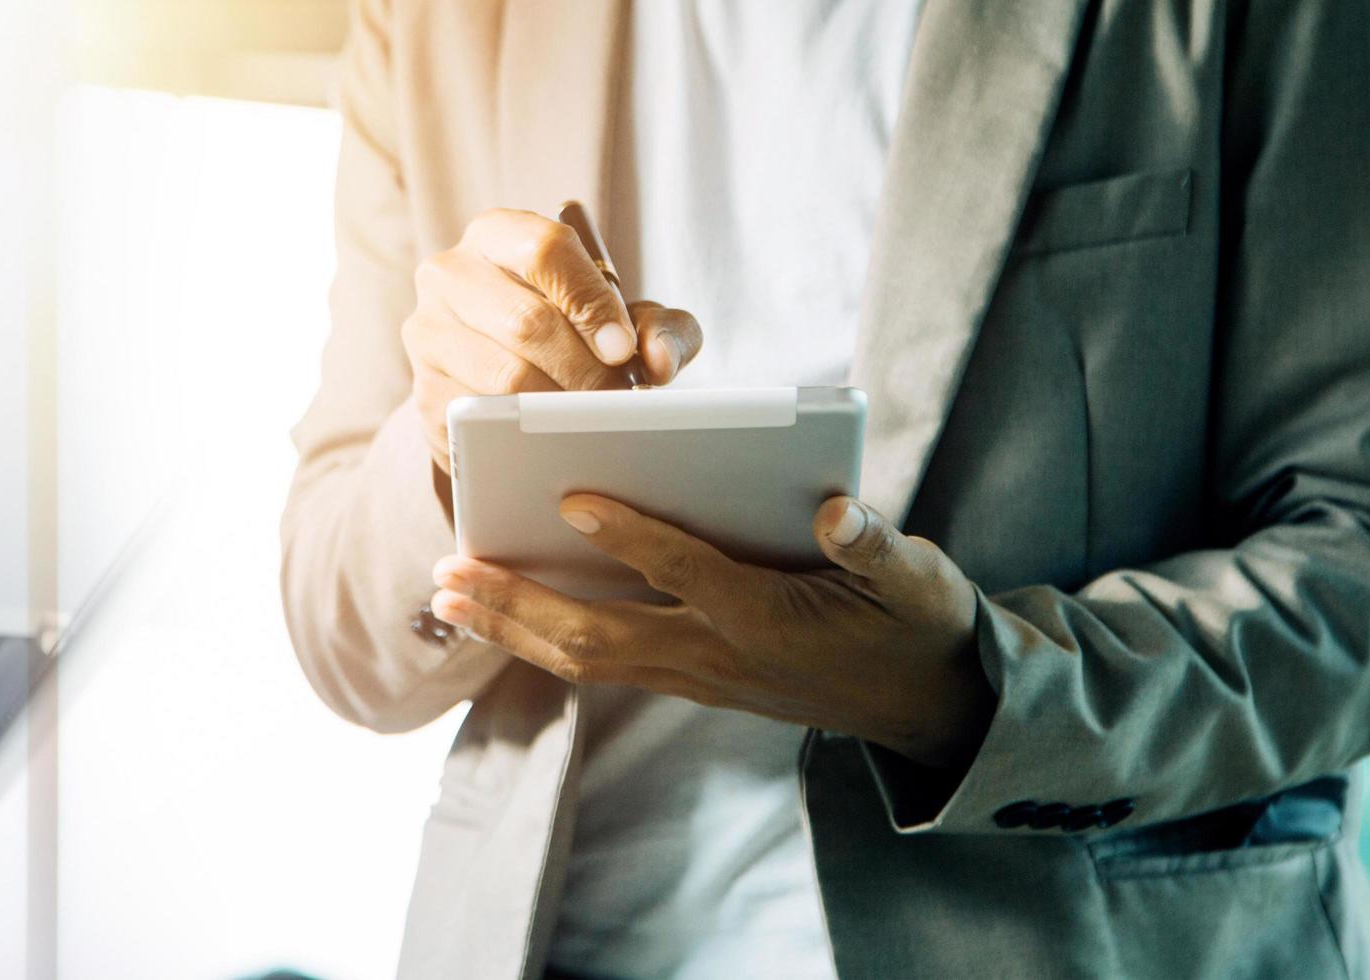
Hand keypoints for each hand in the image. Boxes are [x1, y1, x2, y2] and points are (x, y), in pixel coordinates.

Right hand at [404, 202, 704, 472]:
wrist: (497, 382)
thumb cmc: (567, 333)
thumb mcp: (619, 318)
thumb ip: (658, 327)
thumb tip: (659, 363)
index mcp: (497, 234)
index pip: (546, 249)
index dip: (592, 300)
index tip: (621, 348)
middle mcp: (449, 273)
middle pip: (526, 320)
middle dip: (584, 367)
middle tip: (615, 397)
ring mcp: (427, 333)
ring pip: (504, 376)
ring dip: (559, 405)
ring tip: (590, 417)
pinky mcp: (424, 391)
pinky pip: (482, 417)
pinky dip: (526, 432)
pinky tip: (551, 435)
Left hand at [427, 495, 994, 767]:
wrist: (923, 703)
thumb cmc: (914, 624)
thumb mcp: (918, 579)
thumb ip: (876, 545)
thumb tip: (836, 513)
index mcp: (765, 616)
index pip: (684, 571)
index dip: (630, 536)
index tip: (572, 498)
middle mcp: (716, 654)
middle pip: (596, 634)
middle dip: (517, 605)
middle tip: (446, 573)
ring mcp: (697, 675)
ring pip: (585, 658)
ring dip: (512, 627)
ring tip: (446, 594)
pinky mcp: (690, 680)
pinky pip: (600, 663)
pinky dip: (543, 639)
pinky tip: (503, 613)